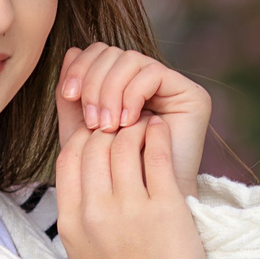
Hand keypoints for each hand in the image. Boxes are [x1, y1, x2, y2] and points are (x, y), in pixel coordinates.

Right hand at [55, 118, 210, 258]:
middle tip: (126, 123)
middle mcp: (96, 213)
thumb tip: (79, 178)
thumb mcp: (82, 255)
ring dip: (135, 125)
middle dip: (110, 127)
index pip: (67, 156)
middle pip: (94, 145)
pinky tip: (161, 130)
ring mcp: (130, 209)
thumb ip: (77, 216)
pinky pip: (156, 154)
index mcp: (71, 223)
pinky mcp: (166, 208)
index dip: (84, 137)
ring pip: (123, 142)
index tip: (101, 136)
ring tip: (145, 124)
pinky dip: (158, 134)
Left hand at [57, 42, 209, 196]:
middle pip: (111, 52)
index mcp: (121, 85)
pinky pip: (152, 73)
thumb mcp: (81, 132)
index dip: (80, 68)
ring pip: (129, 59)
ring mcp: (170, 87)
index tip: (69, 96)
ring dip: (111, 91)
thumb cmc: (111, 175)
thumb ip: (72, 96)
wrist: (143, 207)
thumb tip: (71, 51)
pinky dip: (133, 95)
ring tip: (107, 126)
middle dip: (93, 82)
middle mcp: (146, 81)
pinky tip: (128, 123)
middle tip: (91, 119)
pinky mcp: (190, 94)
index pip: (97, 54)